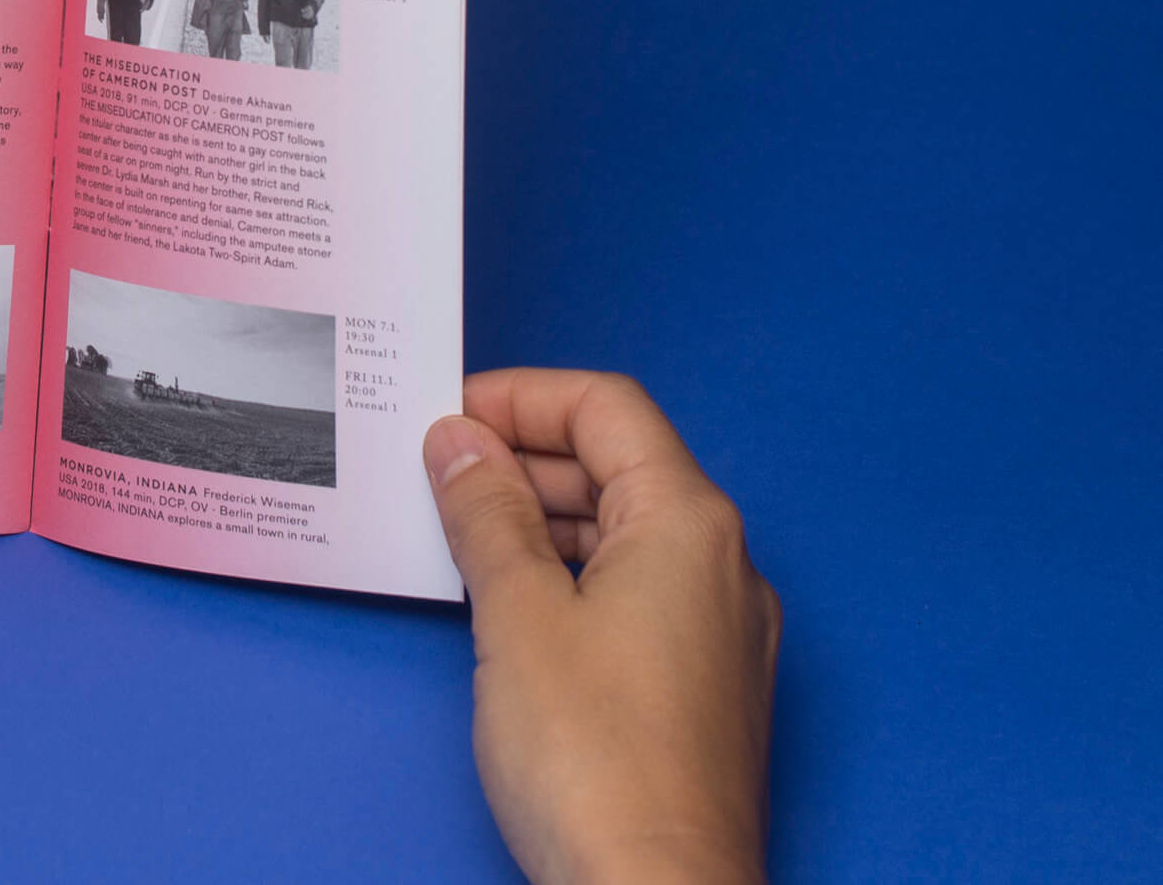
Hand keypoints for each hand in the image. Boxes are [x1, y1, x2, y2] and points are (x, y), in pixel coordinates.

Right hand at [425, 371, 777, 884]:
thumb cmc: (600, 766)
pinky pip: (637, 593)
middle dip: (524, 459)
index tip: (450, 416)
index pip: (607, 408)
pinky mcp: (705, 686)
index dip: (521, 397)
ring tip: (460, 538)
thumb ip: (486, 515)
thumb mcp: (518, 616)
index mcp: (689, 524)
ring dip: (543, 520)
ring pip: (625, 533)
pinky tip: (512, 606)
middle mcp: (724, 564)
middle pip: (619, 466)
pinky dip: (572, 577)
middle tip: (438, 475)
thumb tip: (462, 444)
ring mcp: (721, 629)